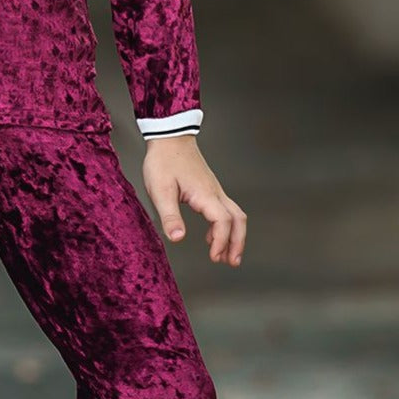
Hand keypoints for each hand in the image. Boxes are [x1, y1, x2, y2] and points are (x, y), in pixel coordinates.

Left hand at [142, 135, 246, 265]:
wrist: (169, 137)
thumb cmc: (163, 161)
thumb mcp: (160, 190)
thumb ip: (170, 216)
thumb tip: (178, 239)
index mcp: (205, 194)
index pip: (223, 222)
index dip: (222, 242)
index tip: (214, 257)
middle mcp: (215, 192)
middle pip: (238, 220)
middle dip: (237, 243)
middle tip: (232, 262)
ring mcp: (214, 189)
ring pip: (235, 214)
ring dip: (234, 236)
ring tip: (227, 256)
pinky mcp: (209, 187)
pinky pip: (225, 209)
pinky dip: (223, 226)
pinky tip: (211, 237)